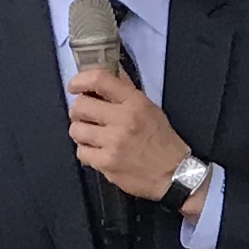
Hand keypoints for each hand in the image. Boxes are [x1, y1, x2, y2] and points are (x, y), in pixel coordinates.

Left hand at [67, 68, 190, 200]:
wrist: (173, 174)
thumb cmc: (162, 140)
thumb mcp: (149, 108)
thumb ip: (126, 91)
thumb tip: (107, 74)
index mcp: (134, 102)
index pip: (99, 80)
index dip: (80, 80)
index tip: (74, 86)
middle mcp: (123, 120)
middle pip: (80, 106)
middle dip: (78, 111)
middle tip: (85, 116)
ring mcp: (113, 142)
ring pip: (76, 130)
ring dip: (81, 132)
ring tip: (92, 136)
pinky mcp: (107, 163)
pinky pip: (81, 152)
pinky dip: (86, 152)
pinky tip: (98, 152)